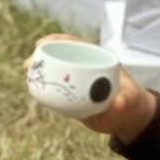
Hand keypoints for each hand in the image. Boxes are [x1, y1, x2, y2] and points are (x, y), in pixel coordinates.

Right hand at [26, 34, 156, 143]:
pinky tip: (34, 90)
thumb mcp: (130, 101)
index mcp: (97, 59)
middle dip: (42, 55)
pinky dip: (44, 87)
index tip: (42, 44)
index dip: (57, 41)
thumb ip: (125, 102)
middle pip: (60, 56)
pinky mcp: (71, 95)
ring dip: (40, 70)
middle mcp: (84, 68)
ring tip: (27, 74)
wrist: (128, 117)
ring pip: (55, 71)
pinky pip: (55, 89)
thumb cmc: (132, 102)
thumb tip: (118, 104)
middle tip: (29, 64)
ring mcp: (76, 81)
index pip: (75, 44)